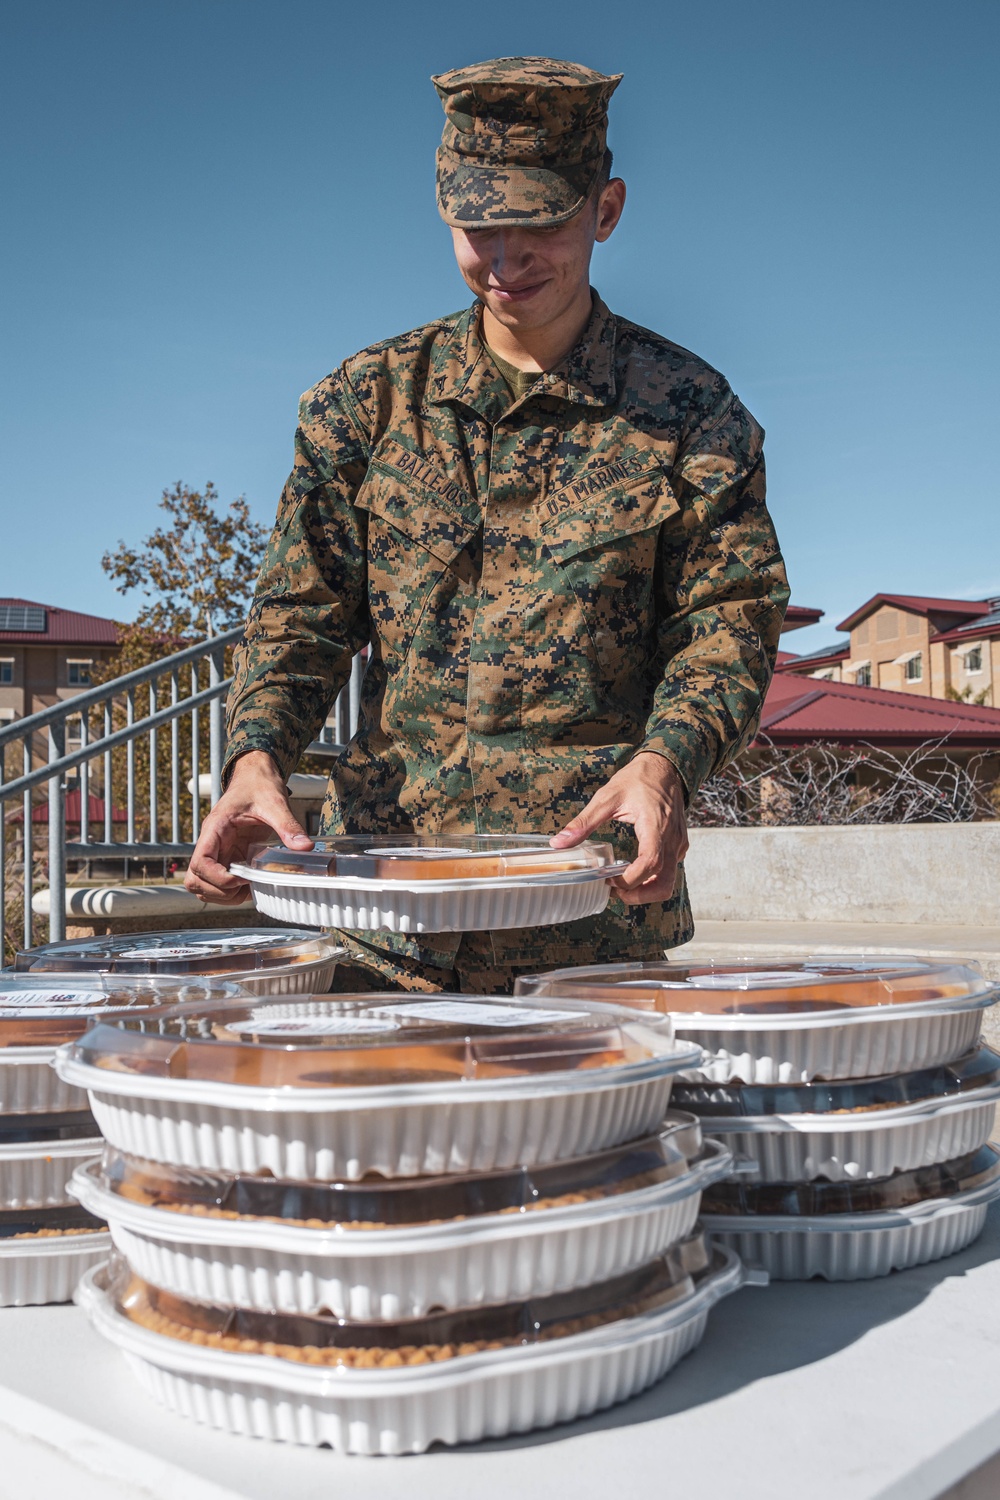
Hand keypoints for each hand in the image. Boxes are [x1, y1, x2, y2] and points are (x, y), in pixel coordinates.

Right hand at [184, 751, 313, 904]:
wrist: (256, 776)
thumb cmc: (259, 785)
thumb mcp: (275, 803)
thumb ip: (287, 825)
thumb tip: (304, 846)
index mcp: (216, 828)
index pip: (199, 861)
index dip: (216, 877)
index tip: (239, 879)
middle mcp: (211, 842)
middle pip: (194, 878)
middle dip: (217, 891)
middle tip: (244, 888)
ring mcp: (217, 851)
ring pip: (201, 884)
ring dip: (220, 895)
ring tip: (246, 889)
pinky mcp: (227, 855)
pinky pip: (217, 881)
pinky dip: (228, 891)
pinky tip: (249, 886)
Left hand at [550, 752, 688, 904]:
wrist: (666, 766)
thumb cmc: (640, 778)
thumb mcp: (607, 797)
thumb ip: (584, 822)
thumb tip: (559, 843)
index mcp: (656, 826)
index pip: (650, 864)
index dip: (630, 880)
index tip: (609, 881)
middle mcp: (672, 839)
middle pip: (664, 883)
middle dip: (640, 895)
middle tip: (616, 892)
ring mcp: (678, 843)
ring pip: (669, 880)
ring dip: (647, 890)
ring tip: (622, 885)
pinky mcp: (678, 844)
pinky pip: (670, 869)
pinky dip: (652, 878)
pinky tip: (633, 871)